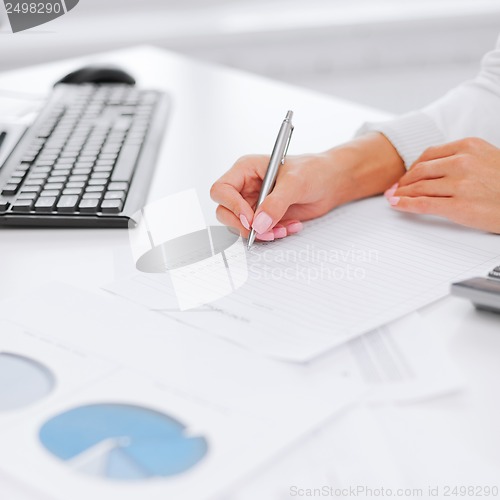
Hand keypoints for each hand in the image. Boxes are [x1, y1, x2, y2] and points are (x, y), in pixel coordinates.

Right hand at [211, 133, 404, 240]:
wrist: (331, 182)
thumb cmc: (314, 171)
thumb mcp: (295, 183)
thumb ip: (276, 203)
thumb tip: (259, 223)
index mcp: (246, 170)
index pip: (222, 190)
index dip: (232, 206)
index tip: (249, 219)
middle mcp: (246, 187)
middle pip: (225, 211)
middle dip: (243, 225)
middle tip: (262, 232)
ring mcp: (254, 204)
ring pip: (241, 226)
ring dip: (261, 233)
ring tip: (283, 228)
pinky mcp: (264, 217)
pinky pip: (259, 232)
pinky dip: (273, 234)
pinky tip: (291, 226)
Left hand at [385, 138, 499, 233]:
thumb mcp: (489, 158)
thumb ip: (464, 158)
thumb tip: (436, 166)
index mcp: (469, 146)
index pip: (429, 154)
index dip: (413, 166)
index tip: (406, 174)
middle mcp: (462, 162)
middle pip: (420, 170)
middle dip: (403, 180)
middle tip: (395, 187)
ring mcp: (459, 184)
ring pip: (419, 187)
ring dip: (402, 193)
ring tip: (393, 196)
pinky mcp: (457, 206)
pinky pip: (423, 203)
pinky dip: (406, 204)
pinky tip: (397, 204)